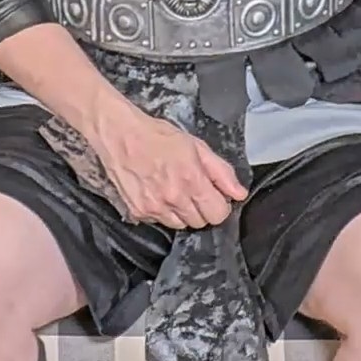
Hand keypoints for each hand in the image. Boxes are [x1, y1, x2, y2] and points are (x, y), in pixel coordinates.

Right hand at [91, 107, 247, 229]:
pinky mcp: (138, 212)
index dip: (219, 205)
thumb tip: (239, 193)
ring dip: (182, 212)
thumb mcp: (196, 146)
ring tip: (173, 190)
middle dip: (201, 208)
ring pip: (180, 225)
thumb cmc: (158, 136)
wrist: (120, 135)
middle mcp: (174, 198)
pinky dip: (162, 212)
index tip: (214, 196)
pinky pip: (159, 222)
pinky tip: (157, 192)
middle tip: (192, 189)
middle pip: (200, 222)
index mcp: (192, 180)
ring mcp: (155, 208)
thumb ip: (221, 172)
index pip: (218, 214)